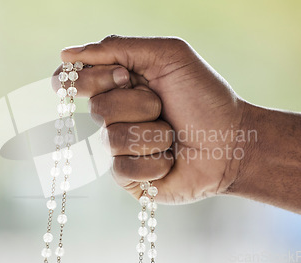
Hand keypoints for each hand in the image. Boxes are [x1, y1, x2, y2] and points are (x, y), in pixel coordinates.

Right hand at [53, 35, 247, 204]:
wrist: (234, 141)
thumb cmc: (205, 97)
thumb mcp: (168, 56)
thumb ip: (119, 47)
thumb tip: (66, 54)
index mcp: (120, 83)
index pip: (77, 80)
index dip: (87, 80)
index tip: (119, 78)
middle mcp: (115, 114)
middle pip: (98, 108)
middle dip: (139, 104)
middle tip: (162, 105)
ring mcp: (120, 147)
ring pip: (110, 139)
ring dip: (152, 134)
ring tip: (173, 135)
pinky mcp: (128, 176)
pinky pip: (121, 168)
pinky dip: (154, 161)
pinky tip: (170, 158)